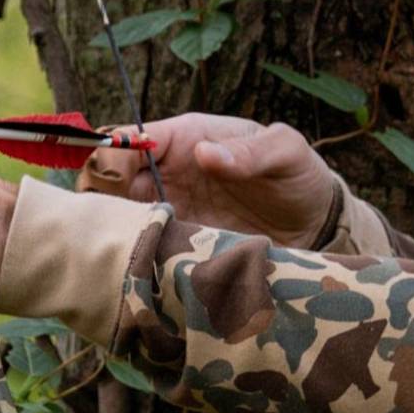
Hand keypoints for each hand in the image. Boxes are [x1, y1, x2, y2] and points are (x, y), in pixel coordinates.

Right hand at [77, 113, 338, 245]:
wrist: (315, 225)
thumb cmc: (297, 174)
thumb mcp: (285, 152)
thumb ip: (251, 151)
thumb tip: (205, 153)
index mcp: (183, 139)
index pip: (127, 140)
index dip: (110, 156)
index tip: (113, 182)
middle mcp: (166, 175)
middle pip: (107, 181)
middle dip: (99, 200)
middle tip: (114, 225)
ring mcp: (169, 213)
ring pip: (119, 219)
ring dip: (116, 234)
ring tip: (128, 252)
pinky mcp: (178, 247)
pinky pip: (145, 252)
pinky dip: (137, 261)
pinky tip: (145, 273)